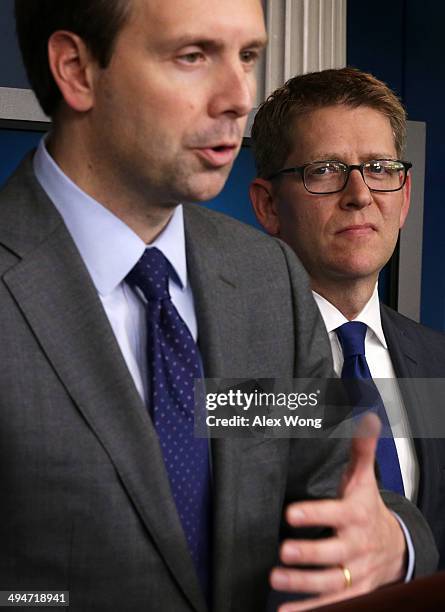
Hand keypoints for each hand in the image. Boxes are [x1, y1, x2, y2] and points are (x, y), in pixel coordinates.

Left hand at [270, 414, 406, 610]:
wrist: (394, 546)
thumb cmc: (367, 508)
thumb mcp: (363, 479)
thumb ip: (360, 450)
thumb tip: (366, 418)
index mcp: (355, 516)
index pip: (334, 514)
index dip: (314, 514)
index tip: (291, 514)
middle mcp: (355, 546)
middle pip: (332, 553)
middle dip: (308, 554)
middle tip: (284, 551)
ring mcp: (353, 572)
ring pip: (329, 582)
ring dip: (302, 584)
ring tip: (276, 578)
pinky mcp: (350, 592)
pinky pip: (331, 604)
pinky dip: (309, 610)